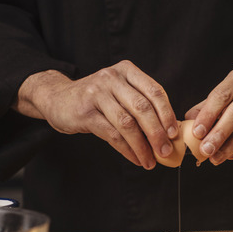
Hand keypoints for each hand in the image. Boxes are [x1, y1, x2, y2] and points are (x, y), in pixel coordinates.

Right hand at [15, 60, 177, 169]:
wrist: (57, 98)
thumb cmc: (97, 99)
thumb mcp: (119, 92)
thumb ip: (141, 104)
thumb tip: (169, 131)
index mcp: (126, 71)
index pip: (154, 91)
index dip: (167, 113)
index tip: (174, 133)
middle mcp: (112, 78)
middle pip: (142, 108)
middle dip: (157, 133)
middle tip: (166, 151)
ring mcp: (97, 94)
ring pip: (127, 123)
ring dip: (142, 146)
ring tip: (151, 161)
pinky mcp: (85, 113)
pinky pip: (112, 134)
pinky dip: (127, 150)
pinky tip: (136, 159)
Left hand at [184, 64, 232, 164]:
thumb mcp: (229, 89)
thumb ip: (208, 105)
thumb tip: (188, 121)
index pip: (223, 94)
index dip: (209, 114)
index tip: (196, 133)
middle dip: (220, 133)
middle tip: (205, 150)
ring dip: (232, 145)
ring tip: (216, 158)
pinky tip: (232, 155)